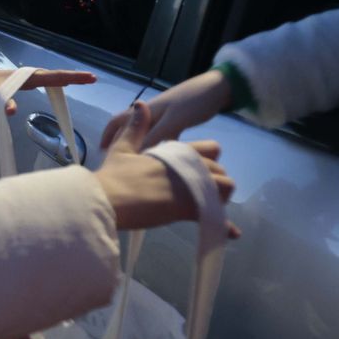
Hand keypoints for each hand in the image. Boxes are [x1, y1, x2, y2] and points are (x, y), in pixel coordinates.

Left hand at [0, 68, 96, 116]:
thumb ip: (5, 103)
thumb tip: (12, 112)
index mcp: (29, 77)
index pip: (54, 77)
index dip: (71, 77)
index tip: (87, 77)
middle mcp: (33, 75)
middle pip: (58, 75)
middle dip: (75, 76)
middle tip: (93, 78)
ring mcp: (32, 78)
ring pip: (54, 77)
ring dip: (69, 78)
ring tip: (86, 80)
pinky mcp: (30, 82)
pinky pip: (48, 81)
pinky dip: (59, 81)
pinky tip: (65, 85)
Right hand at [96, 102, 239, 237]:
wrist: (105, 200)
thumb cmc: (111, 176)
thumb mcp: (122, 147)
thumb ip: (135, 128)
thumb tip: (139, 104)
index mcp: (174, 151)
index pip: (209, 149)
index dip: (209, 160)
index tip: (199, 172)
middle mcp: (186, 166)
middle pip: (219, 170)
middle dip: (215, 183)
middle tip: (201, 196)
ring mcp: (189, 186)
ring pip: (224, 189)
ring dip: (220, 199)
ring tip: (208, 210)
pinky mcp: (187, 208)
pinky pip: (215, 216)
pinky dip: (224, 226)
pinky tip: (232, 233)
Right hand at [99, 69, 233, 150]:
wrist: (220, 89)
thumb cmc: (195, 101)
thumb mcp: (175, 120)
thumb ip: (156, 137)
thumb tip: (137, 156)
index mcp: (148, 110)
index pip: (119, 121)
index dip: (108, 136)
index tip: (102, 153)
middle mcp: (153, 113)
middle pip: (130, 128)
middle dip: (121, 143)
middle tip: (118, 162)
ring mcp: (165, 117)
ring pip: (146, 134)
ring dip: (139, 146)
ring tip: (137, 165)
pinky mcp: (177, 121)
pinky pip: (161, 136)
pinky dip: (157, 147)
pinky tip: (161, 159)